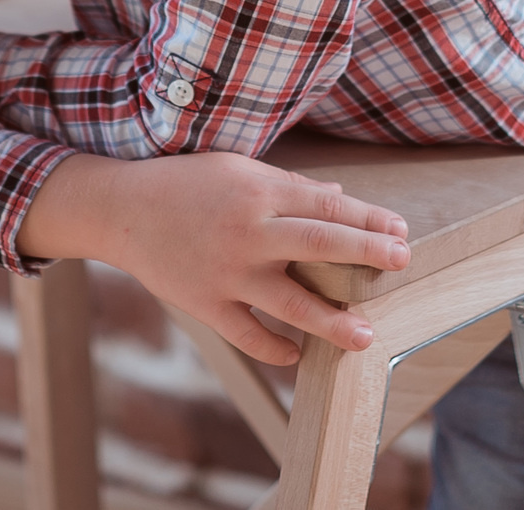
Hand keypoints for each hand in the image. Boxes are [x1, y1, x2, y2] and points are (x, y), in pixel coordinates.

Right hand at [18, 151, 406, 365]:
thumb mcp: (238, 170)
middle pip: (318, 245)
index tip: (399, 231)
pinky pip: (249, 334)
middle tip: (402, 263)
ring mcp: (227, 273)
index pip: (325, 206)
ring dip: (331, 321)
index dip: (366, 219)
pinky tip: (297, 354)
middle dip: (365, 254)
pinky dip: (274, 348)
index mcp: (259, 193)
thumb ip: (289, 187)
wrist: (122, 210)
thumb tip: (338, 196)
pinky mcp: (206, 304)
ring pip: (290, 303)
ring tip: (365, 335)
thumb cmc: (185, 184)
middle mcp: (248, 233)